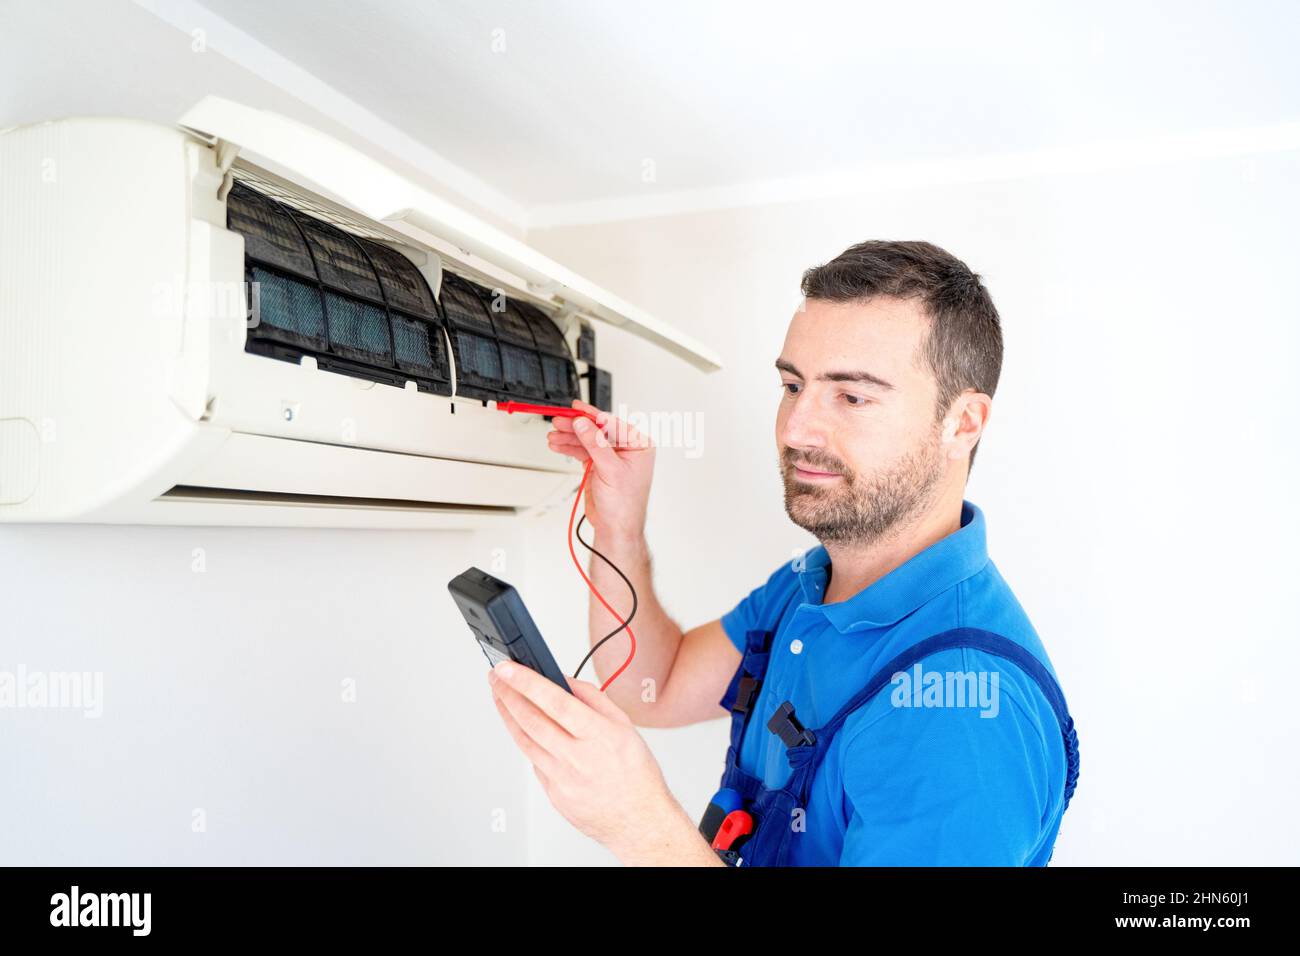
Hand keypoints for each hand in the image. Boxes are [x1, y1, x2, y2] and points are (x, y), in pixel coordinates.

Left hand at [487, 661, 716, 864]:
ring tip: (500, 697)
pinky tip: (524, 729)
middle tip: (496, 677)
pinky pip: (534, 762)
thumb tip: (564, 681)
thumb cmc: (636, 773)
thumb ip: (593, 698)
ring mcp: (562, 779)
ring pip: (524, 740)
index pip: (554, 701)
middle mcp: (577, 758)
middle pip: (531, 720)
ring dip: (507, 715)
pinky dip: (527, 742)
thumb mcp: (624, 726)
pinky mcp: (553, 794)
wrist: (639, 821)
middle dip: (507, 694)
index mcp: (598, 735)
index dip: (526, 682)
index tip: (507, 668)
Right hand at [546, 399, 654, 536]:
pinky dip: (569, 448)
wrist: (615, 527)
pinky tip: (558, 444)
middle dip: (577, 427)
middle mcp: (626, 448)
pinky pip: (582, 451)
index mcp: (638, 445)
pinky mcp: (598, 465)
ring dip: (569, 437)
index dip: (593, 416)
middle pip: (597, 430)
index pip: (613, 424)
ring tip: (554, 435)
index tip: (577, 409)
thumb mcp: (610, 470)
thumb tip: (583, 424)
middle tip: (560, 421)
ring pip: (587, 440)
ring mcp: (610, 456)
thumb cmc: (625, 504)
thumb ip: (595, 444)